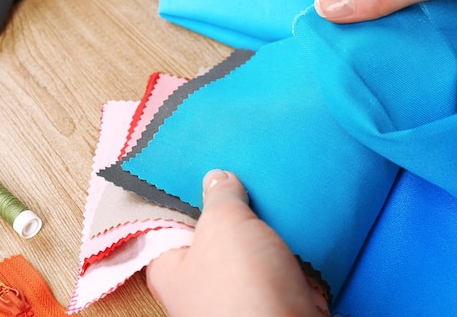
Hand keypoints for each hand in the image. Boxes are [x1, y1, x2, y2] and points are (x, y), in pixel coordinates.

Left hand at [146, 169, 326, 316]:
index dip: (181, 190)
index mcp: (169, 266)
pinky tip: (290, 215)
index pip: (166, 220)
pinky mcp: (269, 295)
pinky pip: (272, 259)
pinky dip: (282, 242)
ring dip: (258, 221)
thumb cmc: (242, 285)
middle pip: (209, 229)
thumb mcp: (224, 226)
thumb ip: (219, 196)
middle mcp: (197, 280)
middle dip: (226, 202)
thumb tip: (217, 178)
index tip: (196, 162)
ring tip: (266, 181)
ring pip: (245, 244)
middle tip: (237, 165)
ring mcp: (236, 290)